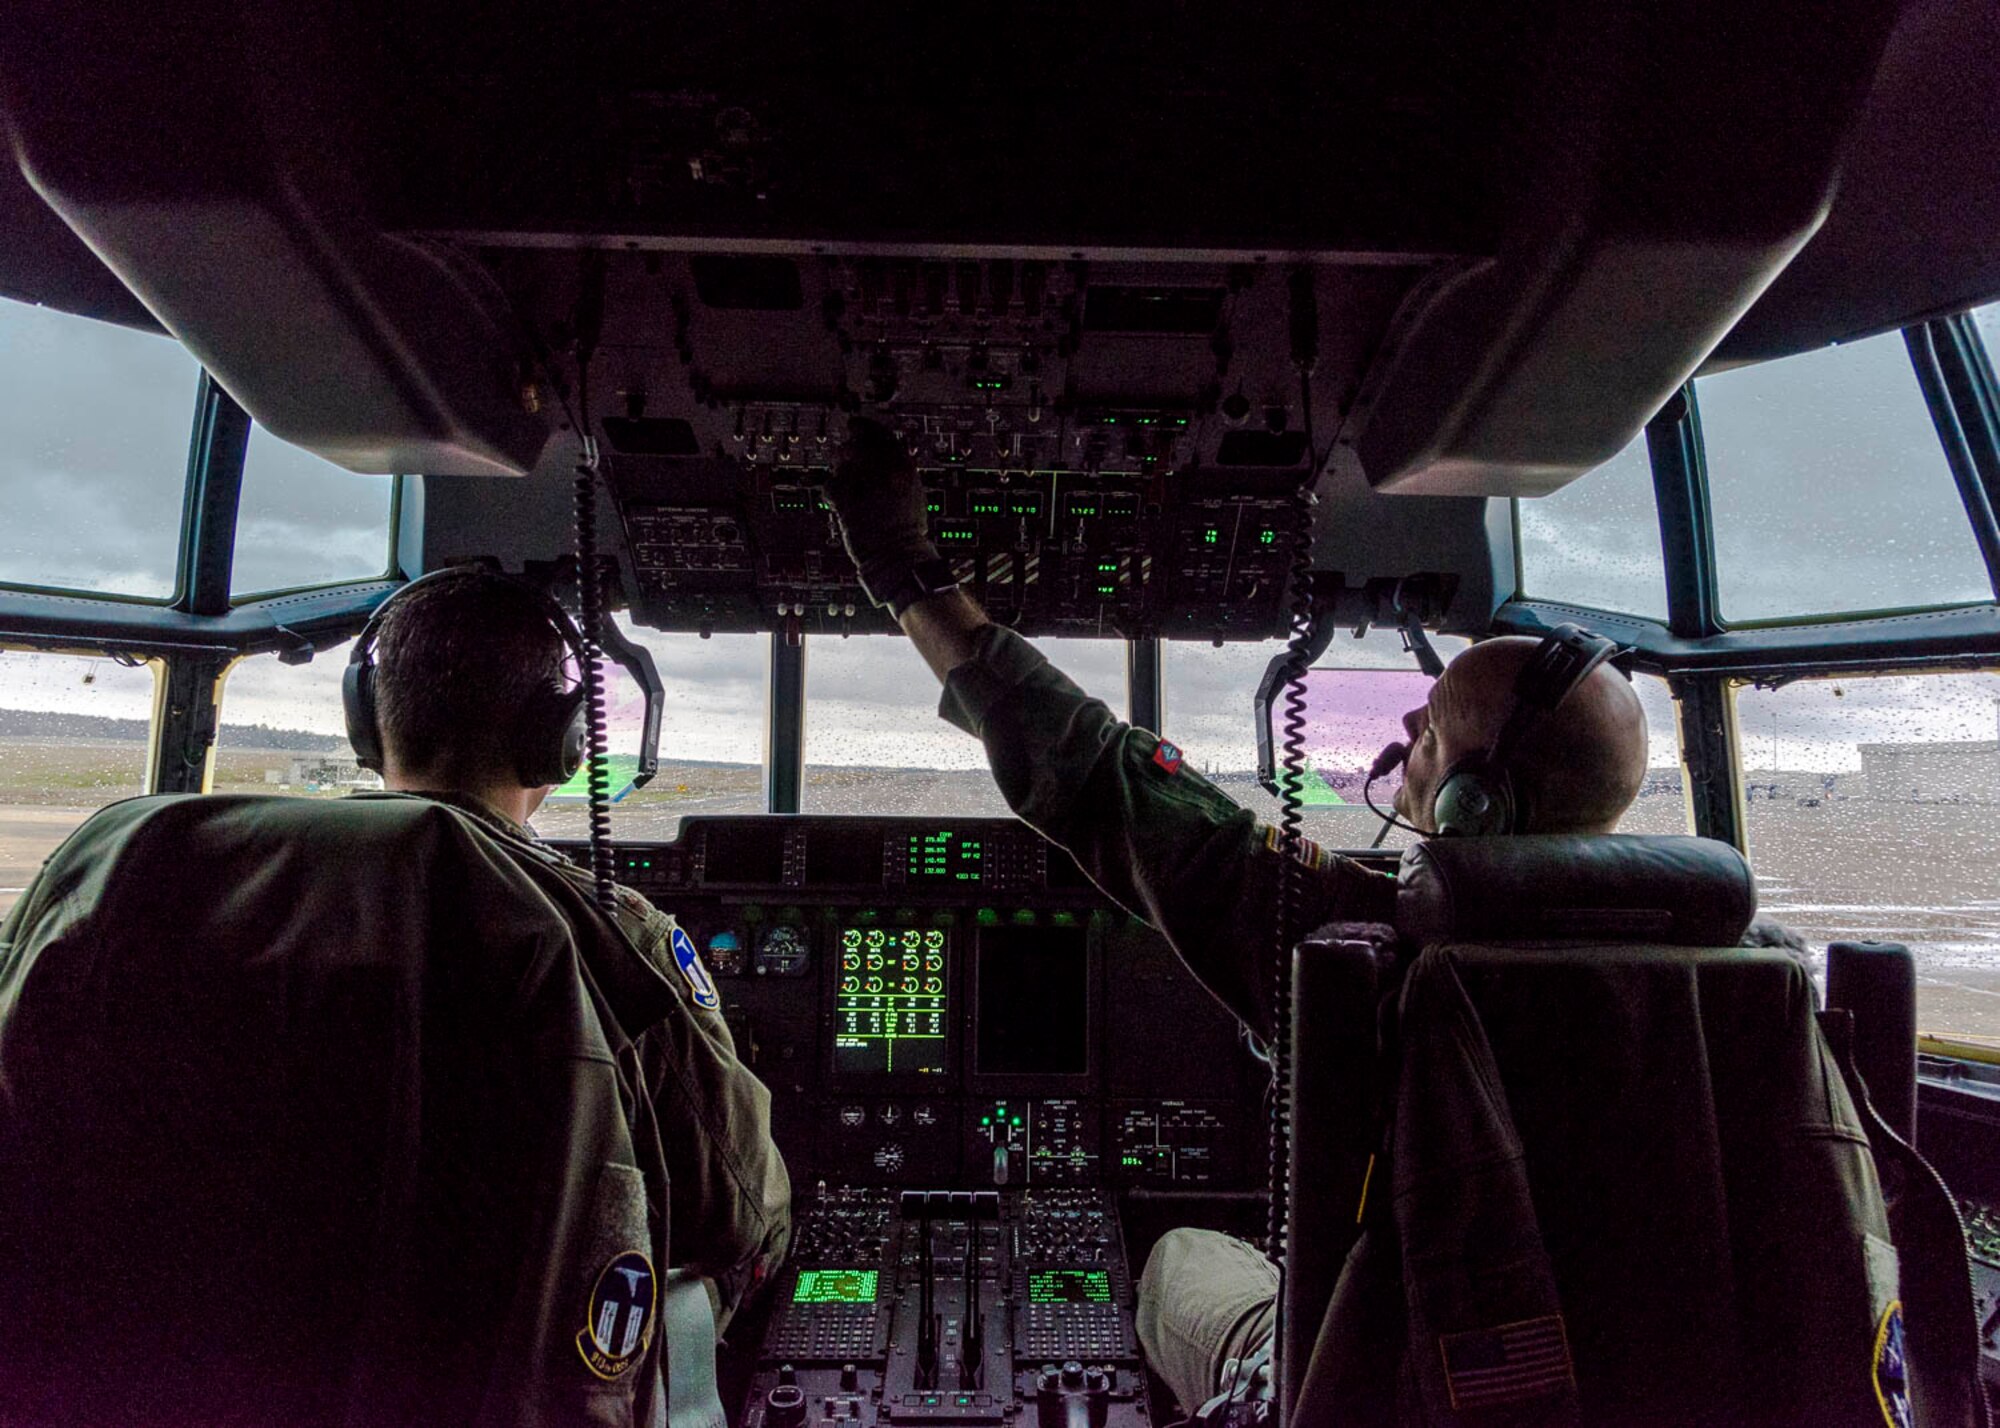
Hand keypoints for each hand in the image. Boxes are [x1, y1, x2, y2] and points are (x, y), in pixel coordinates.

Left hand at [822, 417, 936, 589]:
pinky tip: (839, 500)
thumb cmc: (907, 531)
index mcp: (904, 466)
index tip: (857, 425)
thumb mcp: (913, 491)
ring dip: (839, 470)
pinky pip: (830, 483)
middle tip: (845, 456)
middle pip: (856, 442)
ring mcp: (863, 484)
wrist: (898, 557)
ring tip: (846, 484)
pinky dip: (831, 490)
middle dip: (848, 448)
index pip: (880, 433)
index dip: (865, 427)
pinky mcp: (846, 499)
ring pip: (839, 461)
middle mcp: (883, 470)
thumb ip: (899, 469)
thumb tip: (884, 454)